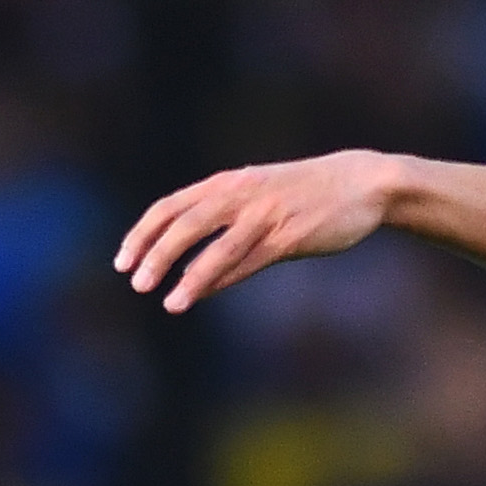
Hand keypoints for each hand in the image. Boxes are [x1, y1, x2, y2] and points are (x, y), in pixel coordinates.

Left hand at [116, 153, 400, 313]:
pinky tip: (201, 295)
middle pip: (184, 224)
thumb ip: (225, 221)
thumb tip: (191, 263)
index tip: (122, 259)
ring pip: (214, 246)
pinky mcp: (288, 237)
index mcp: (228, 183)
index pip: (171, 207)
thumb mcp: (260, 197)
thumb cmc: (307, 194)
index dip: (142, 233)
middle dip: (155, 254)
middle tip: (134, 283)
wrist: (362, 183)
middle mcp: (240, 195)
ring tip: (168, 303)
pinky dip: (221, 279)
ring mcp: (264, 215)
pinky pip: (247, 261)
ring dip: (187, 276)